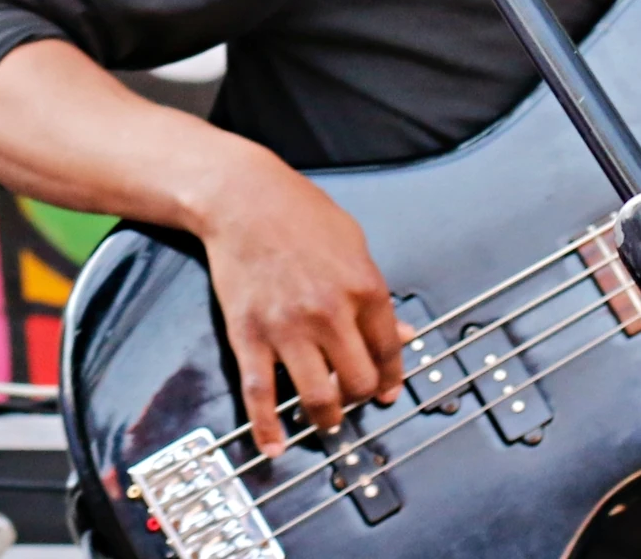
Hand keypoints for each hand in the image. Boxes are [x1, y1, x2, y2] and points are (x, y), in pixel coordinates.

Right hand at [191, 151, 410, 453]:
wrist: (240, 197)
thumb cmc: (297, 211)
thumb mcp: (353, 243)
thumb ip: (376, 292)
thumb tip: (399, 333)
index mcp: (363, 288)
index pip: (389, 352)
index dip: (391, 378)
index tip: (387, 391)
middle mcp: (330, 314)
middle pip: (358, 382)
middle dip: (359, 397)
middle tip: (352, 398)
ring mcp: (288, 328)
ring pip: (317, 397)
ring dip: (325, 417)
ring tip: (325, 419)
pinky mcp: (250, 334)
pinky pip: (260, 392)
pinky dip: (267, 426)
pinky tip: (274, 445)